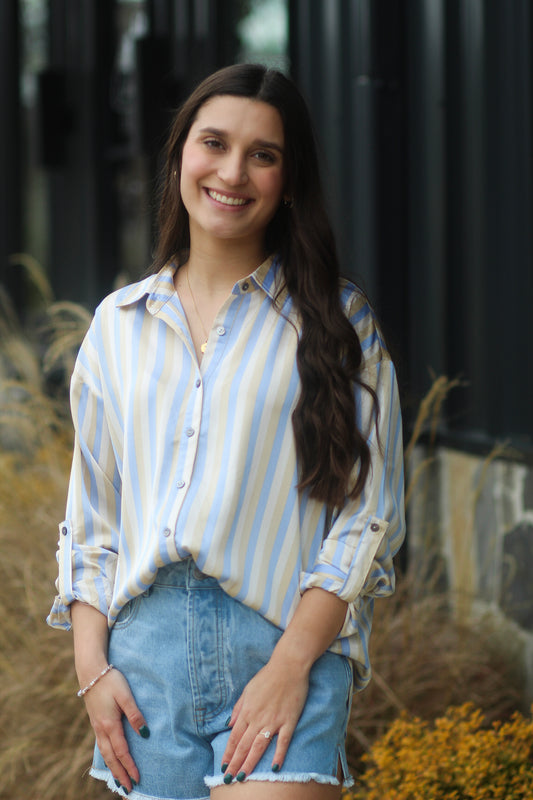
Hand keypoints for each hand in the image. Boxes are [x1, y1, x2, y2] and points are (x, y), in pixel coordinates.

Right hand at [82, 667, 148, 792]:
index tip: (137, 779)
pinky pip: (101, 746)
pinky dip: (106, 757)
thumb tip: (145, 734)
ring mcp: (97, 726)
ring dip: (112, 768)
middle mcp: (101, 729)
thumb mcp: (125, 695)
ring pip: (104, 753)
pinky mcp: (95, 722)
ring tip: (119, 781)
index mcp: (110, 725)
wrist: (90, 671)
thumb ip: (135, 714)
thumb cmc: (110, 681)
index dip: (130, 766)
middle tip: (128, 790)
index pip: (122, 751)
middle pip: (111, 758)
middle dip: (120, 774)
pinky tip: (110, 759)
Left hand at [220, 657, 309, 781]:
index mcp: (247, 711)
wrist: (288, 665)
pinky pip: (283, 741)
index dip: (228, 753)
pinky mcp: (289, 721)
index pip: (234, 737)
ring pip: (259, 747)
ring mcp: (274, 721)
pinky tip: (274, 767)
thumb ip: (238, 708)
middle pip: (244, 745)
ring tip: (243, 777)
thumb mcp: (247, 689)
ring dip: (250, 763)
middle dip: (235, 764)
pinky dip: (278, 755)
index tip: (224, 766)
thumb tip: (229, 724)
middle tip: (229, 780)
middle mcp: (258, 718)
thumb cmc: (267, 676)